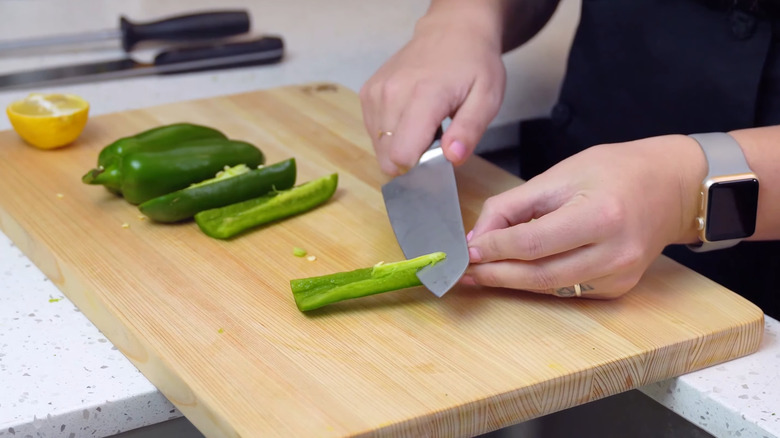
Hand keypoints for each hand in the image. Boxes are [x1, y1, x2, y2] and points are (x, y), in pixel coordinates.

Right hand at [359, 7, 506, 174]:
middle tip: (434, 139)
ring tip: (423, 125)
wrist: (452, 31)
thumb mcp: (487, 98)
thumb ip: (469, 130)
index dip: (419, 168)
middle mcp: (392, 94)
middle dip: (410, 159)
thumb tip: (451, 157)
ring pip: (378, 145)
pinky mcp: (368, 92)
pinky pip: (373, 130)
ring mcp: (376, 92)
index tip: (436, 157)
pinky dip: (390, 133)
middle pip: (388, 156)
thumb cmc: (474, 66)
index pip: (402, 154)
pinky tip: (410, 117)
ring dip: (400, 145)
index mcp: (424, 96)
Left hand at [462, 135, 706, 298]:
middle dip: (496, 274)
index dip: (495, 249)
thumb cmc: (616, 171)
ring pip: (549, 287)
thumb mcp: (560, 174)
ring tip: (482, 273)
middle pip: (538, 275)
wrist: (672, 187)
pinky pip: (566, 289)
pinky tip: (517, 271)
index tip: (467, 250)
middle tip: (466, 272)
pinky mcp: (618, 288)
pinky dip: (537, 281)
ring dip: (511, 282)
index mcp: (601, 215)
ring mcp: (619, 276)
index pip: (533, 243)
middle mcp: (614, 253)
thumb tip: (478, 237)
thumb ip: (514, 206)